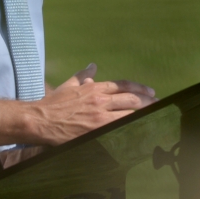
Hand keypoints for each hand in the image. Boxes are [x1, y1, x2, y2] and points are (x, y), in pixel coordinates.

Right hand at [27, 64, 156, 145]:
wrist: (41, 120)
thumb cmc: (54, 104)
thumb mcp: (69, 85)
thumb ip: (84, 75)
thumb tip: (93, 66)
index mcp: (95, 89)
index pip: (124, 86)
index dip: (140, 88)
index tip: (151, 92)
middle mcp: (101, 102)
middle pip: (132, 100)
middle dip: (148, 102)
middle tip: (159, 104)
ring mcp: (100, 118)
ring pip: (129, 115)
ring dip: (144, 115)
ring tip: (155, 116)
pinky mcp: (96, 133)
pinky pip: (119, 131)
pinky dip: (131, 129)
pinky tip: (140, 131)